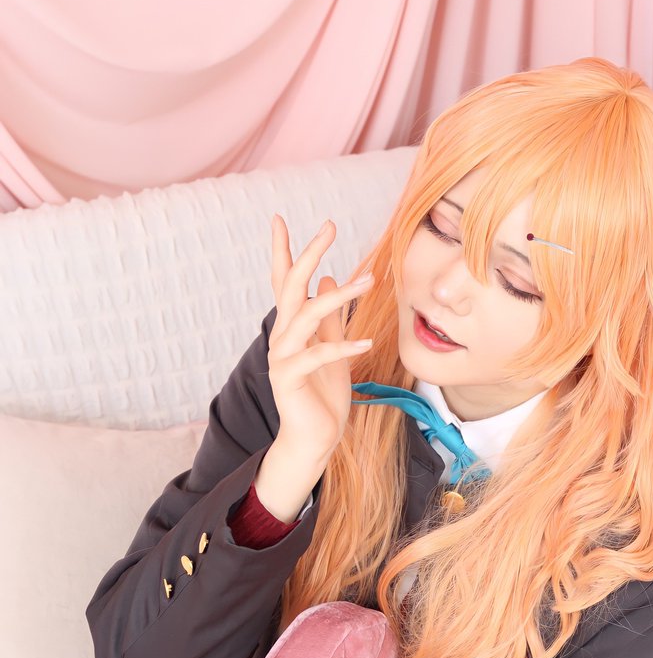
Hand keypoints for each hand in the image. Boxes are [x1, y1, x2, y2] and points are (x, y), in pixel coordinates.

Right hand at [269, 214, 374, 460]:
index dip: (282, 251)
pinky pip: (317, 355)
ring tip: (369, 280)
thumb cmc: (322, 395)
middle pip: (291, 286)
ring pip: (307, 315)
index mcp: (291, 327)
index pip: (284, 282)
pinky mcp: (289, 379)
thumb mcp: (334, 349)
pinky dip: (343, 346)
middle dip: (309, 253)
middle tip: (329, 225)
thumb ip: (330, 318)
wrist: (314, 438)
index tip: (278, 219)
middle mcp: (282, 337)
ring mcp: (282, 357)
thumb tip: (331, 278)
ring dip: (339, 296)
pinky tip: (367, 342)